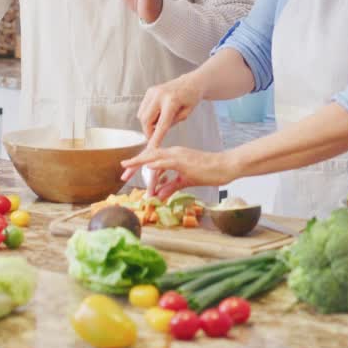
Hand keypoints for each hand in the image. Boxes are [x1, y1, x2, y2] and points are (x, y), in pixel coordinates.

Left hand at [120, 146, 235, 198]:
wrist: (225, 166)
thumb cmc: (209, 172)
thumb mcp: (185, 181)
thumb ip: (171, 187)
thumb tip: (157, 195)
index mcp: (174, 155)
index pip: (152, 157)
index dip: (139, 163)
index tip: (126, 170)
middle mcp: (174, 152)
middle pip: (149, 155)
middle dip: (134, 163)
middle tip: (122, 172)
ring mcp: (179, 155)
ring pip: (155, 157)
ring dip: (141, 163)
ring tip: (127, 168)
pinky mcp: (185, 161)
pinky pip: (168, 162)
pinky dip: (157, 164)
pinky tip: (149, 167)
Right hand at [137, 73, 204, 138]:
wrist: (191, 82)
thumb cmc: (191, 98)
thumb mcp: (187, 113)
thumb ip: (172, 122)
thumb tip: (157, 131)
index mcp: (172, 101)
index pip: (161, 124)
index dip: (156, 138)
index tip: (151, 149)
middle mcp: (159, 95)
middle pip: (146, 120)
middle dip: (148, 132)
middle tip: (155, 138)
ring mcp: (152, 92)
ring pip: (142, 115)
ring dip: (148, 124)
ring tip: (160, 122)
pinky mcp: (149, 91)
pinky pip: (142, 109)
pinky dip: (147, 116)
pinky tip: (158, 115)